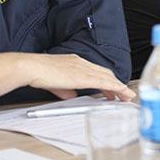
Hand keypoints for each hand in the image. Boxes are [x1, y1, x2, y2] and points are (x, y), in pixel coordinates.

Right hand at [0, 53, 134, 101]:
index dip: (106, 79)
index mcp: (75, 62)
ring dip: (119, 88)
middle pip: (105, 73)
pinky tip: (121, 93)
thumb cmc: (39, 73)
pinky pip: (105, 82)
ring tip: (127, 97)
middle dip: (116, 84)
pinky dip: (115, 88)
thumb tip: (71, 95)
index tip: (112, 89)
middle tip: (123, 95)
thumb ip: (65, 89)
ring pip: (108, 78)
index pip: (96, 71)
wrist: (32, 67)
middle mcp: (83, 63)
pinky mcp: (84, 77)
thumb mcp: (55, 83)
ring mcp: (84, 69)